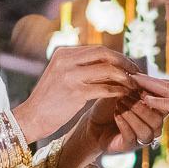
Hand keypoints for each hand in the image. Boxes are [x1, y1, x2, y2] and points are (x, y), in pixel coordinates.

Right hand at [13, 44, 140, 142]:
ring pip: (108, 70)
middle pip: (105, 54)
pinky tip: (125, 95)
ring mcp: (70, 75)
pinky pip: (105, 88)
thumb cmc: (49, 100)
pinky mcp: (75, 92)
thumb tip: (108, 64)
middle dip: (125, 63)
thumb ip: (80, 67)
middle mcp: (66, 60)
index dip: (117, 57)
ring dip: (125, 78)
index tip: (129, 66)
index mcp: (63, 53)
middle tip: (137, 73)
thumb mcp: (61, 75)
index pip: (98, 49)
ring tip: (134, 86)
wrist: (31, 118)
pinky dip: (118, 91)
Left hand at [90, 90, 166, 154]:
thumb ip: (133, 86)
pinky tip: (116, 114)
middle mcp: (153, 128)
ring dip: (131, 116)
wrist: (93, 122)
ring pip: (145, 131)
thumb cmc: (109, 106)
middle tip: (124, 97)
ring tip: (118, 105)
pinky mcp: (129, 146)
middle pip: (157, 120)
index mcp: (155, 113)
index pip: (164, 107)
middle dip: (140, 107)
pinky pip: (131, 137)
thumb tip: (139, 79)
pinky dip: (123, 124)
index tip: (139, 89)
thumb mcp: (121, 92)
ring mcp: (142, 138)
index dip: (154, 98)